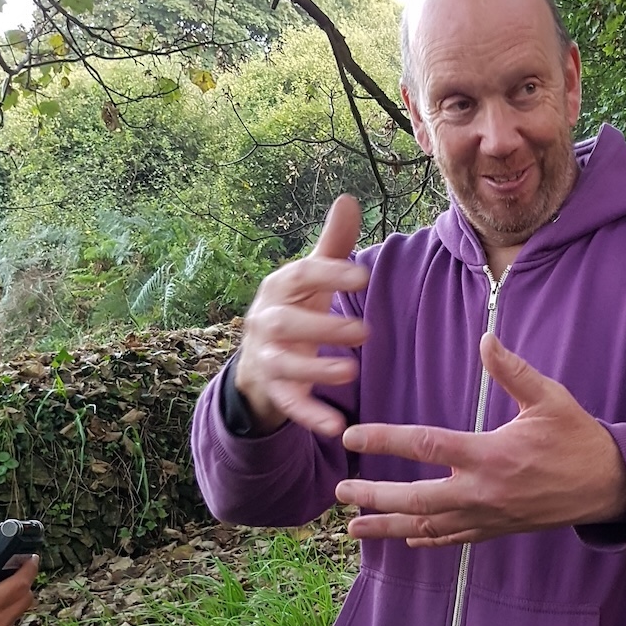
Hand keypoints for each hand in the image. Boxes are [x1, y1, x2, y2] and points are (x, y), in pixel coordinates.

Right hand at [234, 195, 370, 436]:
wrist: (259, 360)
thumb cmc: (297, 309)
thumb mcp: (312, 279)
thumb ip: (333, 245)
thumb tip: (348, 198)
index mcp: (279, 288)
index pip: (301, 276)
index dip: (330, 274)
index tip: (363, 277)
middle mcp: (266, 322)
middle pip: (288, 323)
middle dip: (323, 326)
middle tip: (365, 330)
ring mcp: (267, 358)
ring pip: (285, 365)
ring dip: (316, 368)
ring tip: (351, 371)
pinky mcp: (275, 391)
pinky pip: (291, 406)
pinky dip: (310, 416)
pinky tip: (335, 426)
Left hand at [336, 334, 625, 545]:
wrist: (609, 487)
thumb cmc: (578, 438)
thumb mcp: (550, 398)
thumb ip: (514, 372)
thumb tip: (486, 339)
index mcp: (491, 455)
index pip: (426, 446)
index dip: (386, 439)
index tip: (354, 435)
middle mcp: (483, 492)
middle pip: (416, 499)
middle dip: (374, 496)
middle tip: (340, 490)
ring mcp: (488, 516)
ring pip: (427, 527)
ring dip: (388, 527)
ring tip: (352, 528)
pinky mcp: (496, 529)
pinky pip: (453, 539)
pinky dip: (425, 539)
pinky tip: (404, 539)